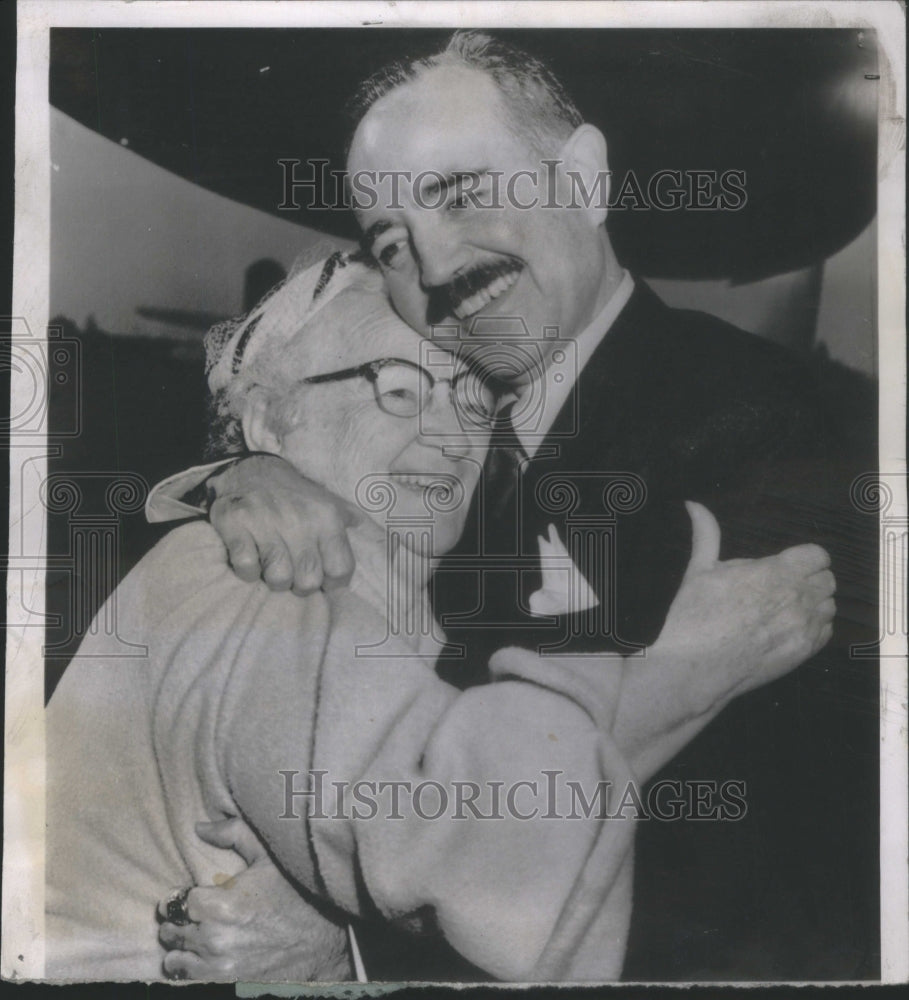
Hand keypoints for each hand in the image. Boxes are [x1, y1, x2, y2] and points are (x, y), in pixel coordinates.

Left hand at [157, 817, 350, 982]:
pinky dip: (189, 968)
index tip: (192, 895)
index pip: (176, 902)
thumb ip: (231, 833)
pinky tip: (203, 957)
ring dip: (181, 947)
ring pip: (174, 958)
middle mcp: (214, 939)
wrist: (324, 940)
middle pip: (172, 931)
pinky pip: (186, 979)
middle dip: (180, 921)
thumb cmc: (295, 894)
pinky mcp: (225, 986)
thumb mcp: (268, 855)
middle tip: (196, 915)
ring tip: (198, 936)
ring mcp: (218, 968)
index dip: (182, 897)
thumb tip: (199, 827)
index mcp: (221, 905)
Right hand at [207, 454, 357, 594]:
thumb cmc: (294, 495)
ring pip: (278, 578)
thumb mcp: (328, 501)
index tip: (321, 578)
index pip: (340, 570)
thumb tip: (368, 530)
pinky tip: (251, 556)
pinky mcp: (235, 523)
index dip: (331, 582)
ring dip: (274, 578)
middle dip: (300, 585)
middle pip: (308, 581)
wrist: (250, 469)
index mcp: (327, 518)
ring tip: (272, 565)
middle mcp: (300, 519)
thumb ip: (349, 518)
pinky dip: (247, 570)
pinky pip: (246, 567)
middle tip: (293, 573)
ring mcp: (266, 521)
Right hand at [651, 501, 835, 717]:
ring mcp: (805, 627)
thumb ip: (707, 535)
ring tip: (782, 610)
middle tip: (780, 588)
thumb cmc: (695, 618)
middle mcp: (798, 598)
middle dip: (808, 579)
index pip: (818, 555)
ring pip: (828, 606)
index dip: (803, 558)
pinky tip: (785, 629)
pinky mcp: (805, 652)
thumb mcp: (699, 571)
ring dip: (812, 603)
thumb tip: (694, 504)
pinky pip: (825, 631)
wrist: (696, 669)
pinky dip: (812, 627)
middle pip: (827, 579)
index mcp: (776, 572)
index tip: (785, 566)